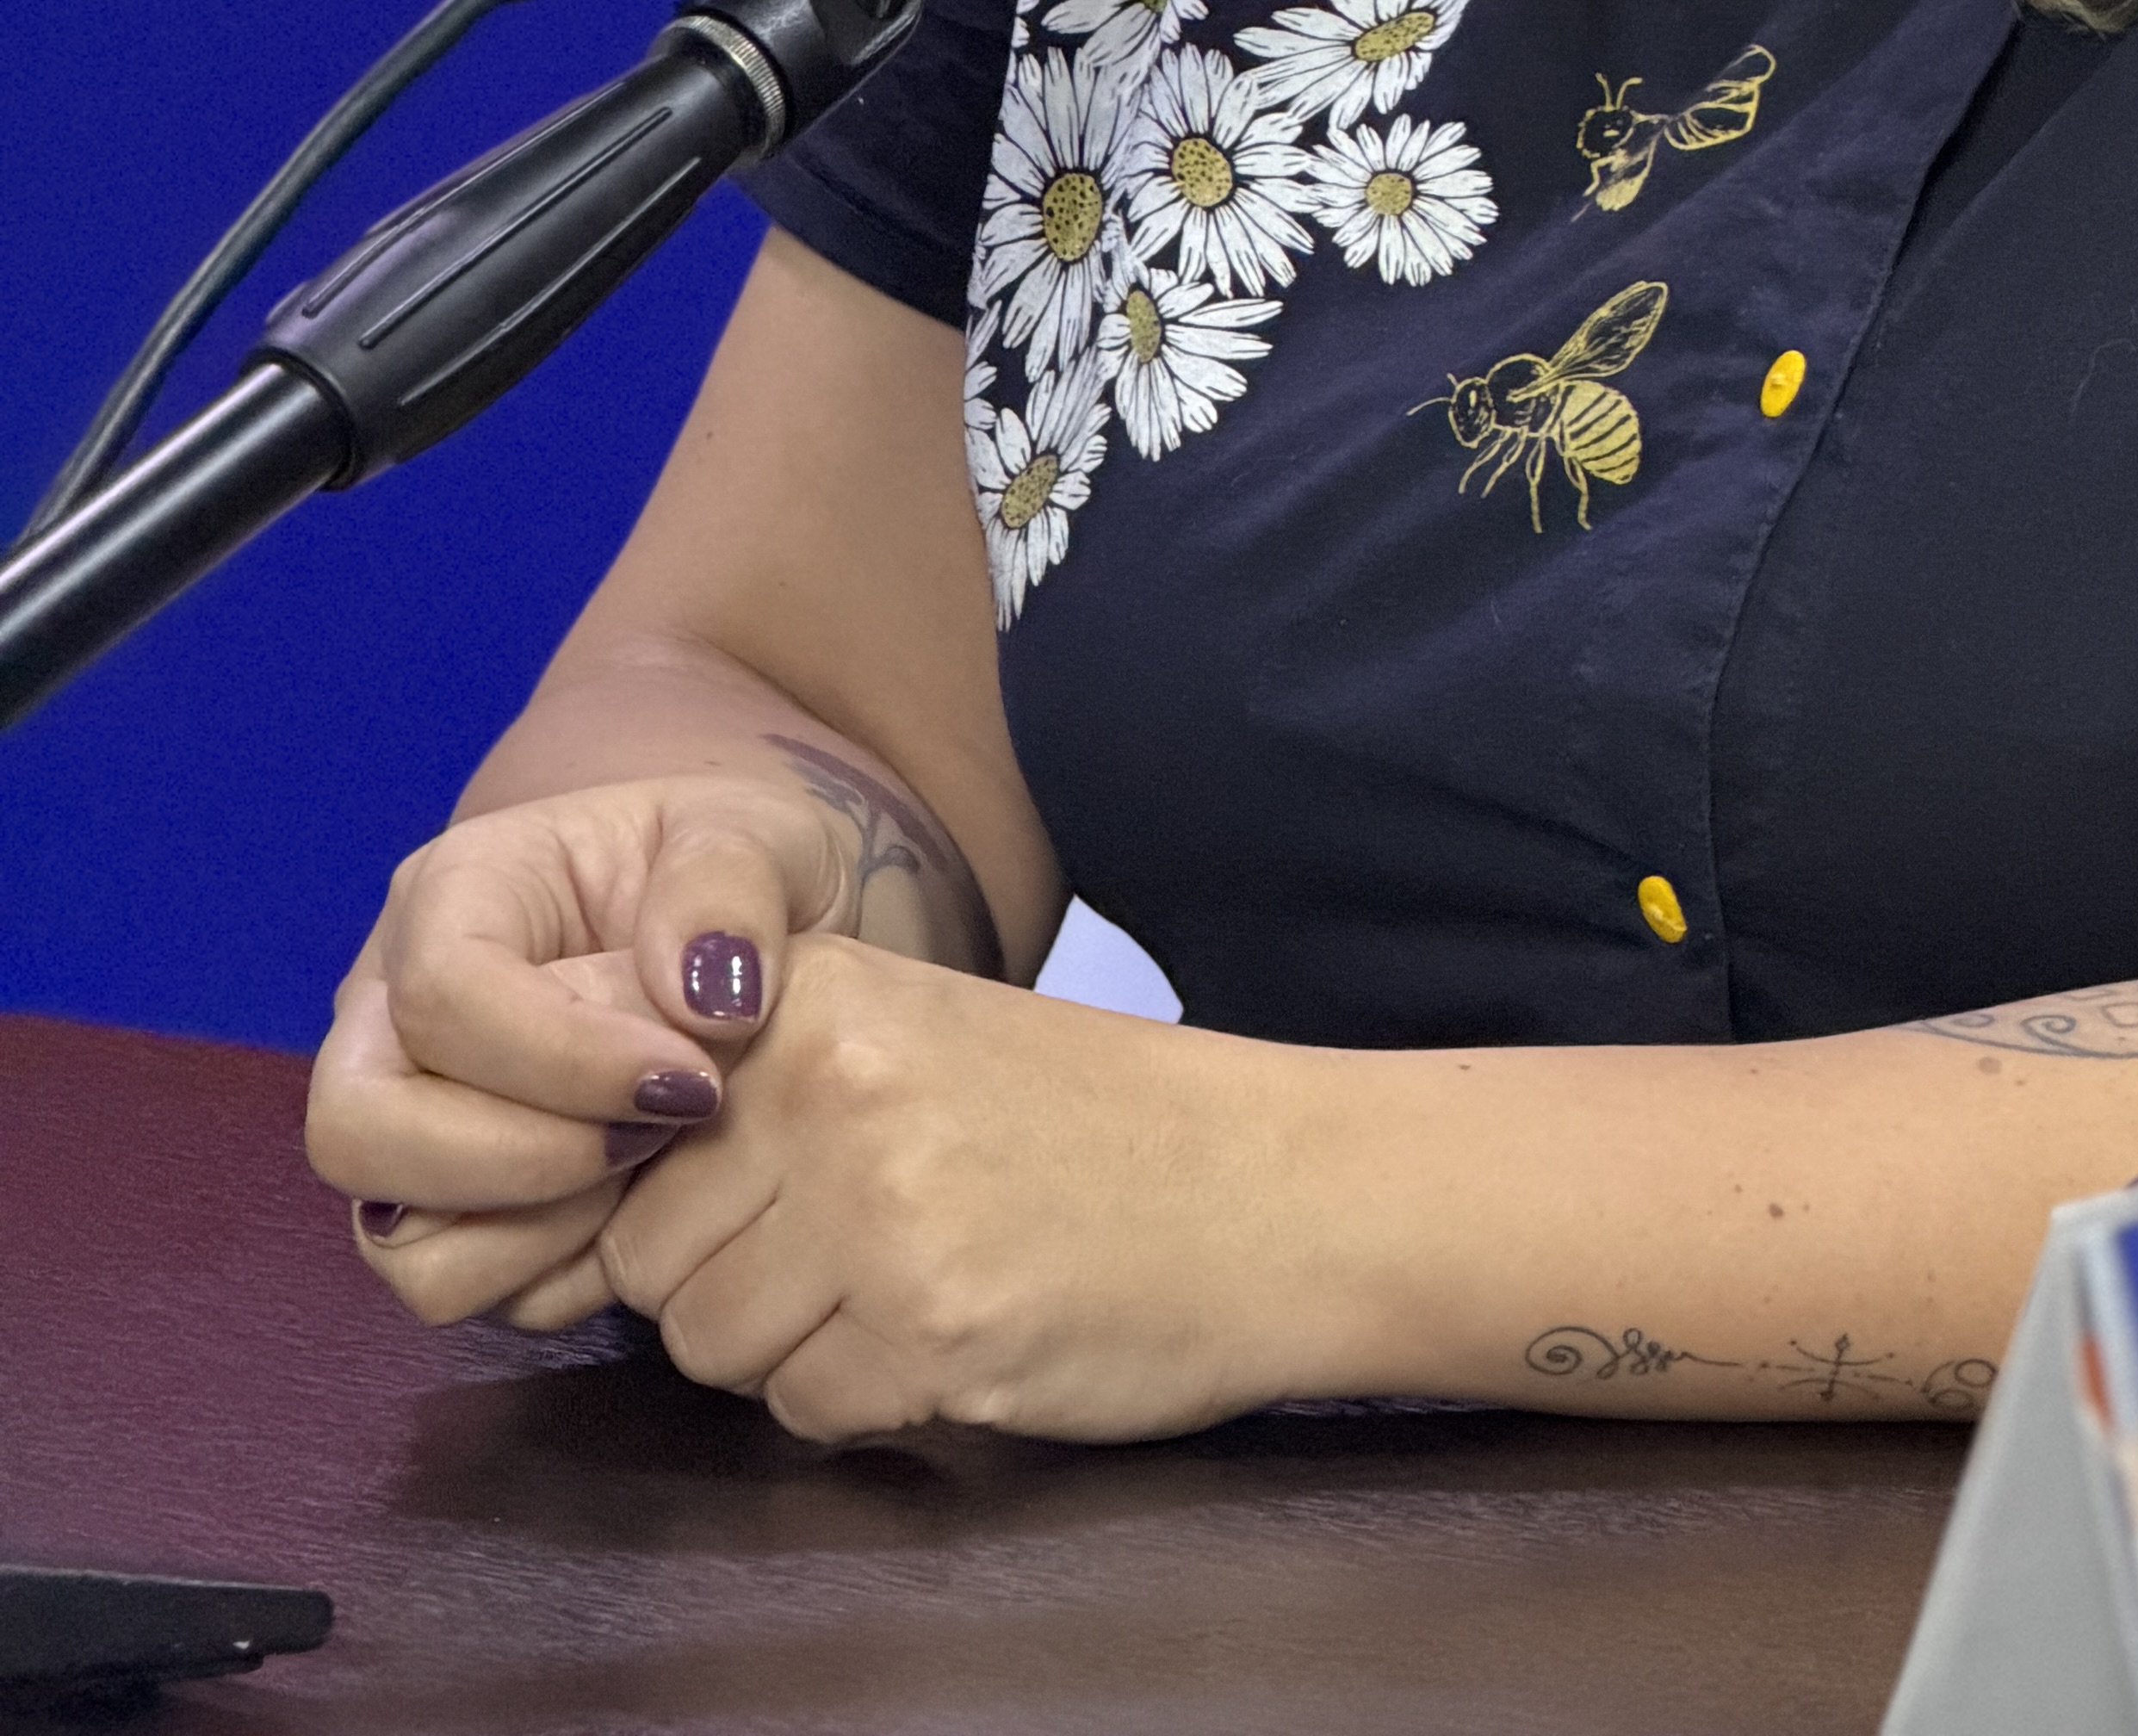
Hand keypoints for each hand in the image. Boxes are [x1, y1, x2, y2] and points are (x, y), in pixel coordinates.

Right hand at [307, 769, 866, 1327]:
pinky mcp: (444, 1209)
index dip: (559, 1057)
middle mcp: (394, 1010)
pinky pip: (455, 1286)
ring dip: (536, 1227)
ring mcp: (407, 1118)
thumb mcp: (760, 834)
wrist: (753, 937)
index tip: (690, 1080)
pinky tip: (637, 1205)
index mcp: (459, 891)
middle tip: (659, 1132)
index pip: (439, 991)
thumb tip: (708, 999)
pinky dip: (550, 1272)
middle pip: (357, 1128)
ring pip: (391, 1237)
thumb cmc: (737, 875)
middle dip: (518, 1160)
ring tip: (651, 1161)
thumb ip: (729, 886)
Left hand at [588, 938, 1307, 1440]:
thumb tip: (590, 1195)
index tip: (714, 1212)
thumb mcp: (918, 1039)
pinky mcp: (929, 1331)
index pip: (614, 1132)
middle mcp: (834, 1089)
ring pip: (709, 1349)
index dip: (644, 1199)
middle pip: (646, 1258)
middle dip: (722, 1286)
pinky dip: (865, 1401)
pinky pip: (805, 1411)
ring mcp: (880, 1210)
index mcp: (823, 997)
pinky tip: (957, 1335)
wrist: (1277, 1188)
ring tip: (910, 1290)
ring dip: (791, 1349)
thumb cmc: (1099, 1124)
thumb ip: (766, 1089)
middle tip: (849, 1258)